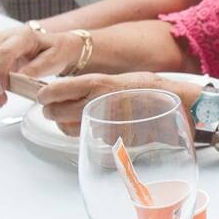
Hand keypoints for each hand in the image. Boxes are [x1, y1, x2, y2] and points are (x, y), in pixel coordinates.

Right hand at [0, 25, 83, 106]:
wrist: (59, 47)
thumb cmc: (59, 50)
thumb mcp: (55, 58)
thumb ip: (38, 67)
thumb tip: (21, 78)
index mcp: (23, 36)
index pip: (4, 52)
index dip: (0, 71)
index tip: (2, 88)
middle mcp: (6, 40)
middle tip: (1, 101)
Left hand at [37, 72, 179, 136]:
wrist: (175, 103)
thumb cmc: (148, 89)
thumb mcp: (116, 79)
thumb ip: (91, 86)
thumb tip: (66, 91)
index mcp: (96, 83)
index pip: (55, 90)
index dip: (45, 95)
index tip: (43, 96)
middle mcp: (96, 102)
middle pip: (54, 112)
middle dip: (51, 112)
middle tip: (53, 109)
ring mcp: (102, 123)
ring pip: (66, 129)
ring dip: (63, 125)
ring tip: (72, 118)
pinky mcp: (110, 139)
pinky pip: (87, 138)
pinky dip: (85, 133)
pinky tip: (96, 125)